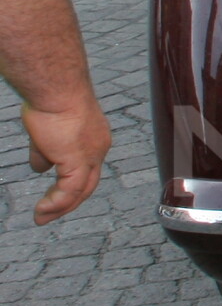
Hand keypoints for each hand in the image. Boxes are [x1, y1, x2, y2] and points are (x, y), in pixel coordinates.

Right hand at [22, 94, 108, 224]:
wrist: (56, 87)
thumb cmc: (51, 99)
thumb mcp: (46, 131)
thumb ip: (45, 151)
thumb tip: (39, 168)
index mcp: (95, 138)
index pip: (87, 168)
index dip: (71, 184)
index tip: (53, 194)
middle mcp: (99, 147)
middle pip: (88, 183)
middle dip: (68, 202)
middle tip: (48, 214)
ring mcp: (92, 155)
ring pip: (80, 190)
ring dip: (59, 207)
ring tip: (41, 217)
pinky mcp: (78, 160)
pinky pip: (70, 191)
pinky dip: (56, 204)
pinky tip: (41, 210)